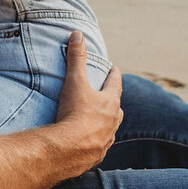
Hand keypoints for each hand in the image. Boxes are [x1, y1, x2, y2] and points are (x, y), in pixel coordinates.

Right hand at [55, 31, 122, 173]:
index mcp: (110, 102)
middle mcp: (113, 121)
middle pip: (117, 107)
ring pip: (111, 128)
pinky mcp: (97, 154)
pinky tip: (89, 142)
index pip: (116, 83)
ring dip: (106, 122)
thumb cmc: (75, 113)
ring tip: (99, 120)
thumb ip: (76, 57)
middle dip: (113, 100)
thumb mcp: (74, 81)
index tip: (114, 68)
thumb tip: (78, 34)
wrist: (70, 149)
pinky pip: (100, 145)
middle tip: (108, 95)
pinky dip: (96, 141)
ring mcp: (107, 139)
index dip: (114, 74)